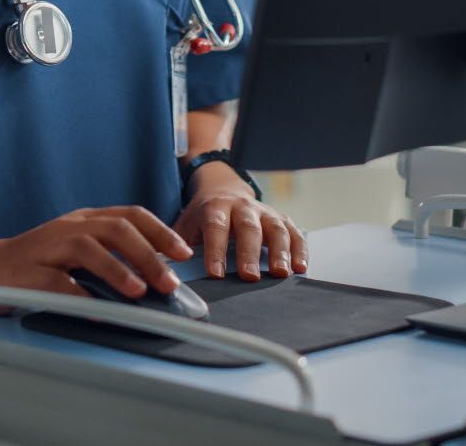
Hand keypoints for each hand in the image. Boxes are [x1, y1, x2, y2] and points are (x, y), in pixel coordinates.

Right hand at [0, 205, 192, 303]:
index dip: (159, 232)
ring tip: (138, 291)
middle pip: (115, 228)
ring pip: (87, 247)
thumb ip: (107, 260)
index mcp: (82, 221)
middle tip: (168, 280)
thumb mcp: (73, 254)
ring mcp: (45, 248)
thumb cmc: (30, 266)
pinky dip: (81, 295)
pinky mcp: (26, 273)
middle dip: (148, 253)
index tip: (182, 253)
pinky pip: (58, 282)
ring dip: (118, 269)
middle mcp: (67, 228)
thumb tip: (153, 280)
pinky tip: (97, 308)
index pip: (129, 215)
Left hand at [173, 163, 307, 279]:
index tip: (215, 273)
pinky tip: (301, 268)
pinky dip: (300, 249)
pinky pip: (294, 232)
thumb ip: (177, 245)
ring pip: (275, 228)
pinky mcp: (281, 219)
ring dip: (280, 251)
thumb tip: (164, 269)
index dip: (215, 250)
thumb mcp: (185, 224)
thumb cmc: (203, 215)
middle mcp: (242, 207)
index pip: (215, 227)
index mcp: (215, 207)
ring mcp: (264, 212)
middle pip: (248, 228)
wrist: (222, 188)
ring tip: (280, 274)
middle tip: (249, 277)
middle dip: (249, 253)